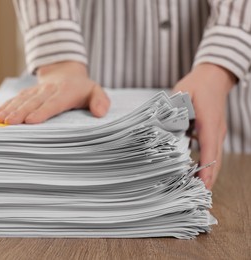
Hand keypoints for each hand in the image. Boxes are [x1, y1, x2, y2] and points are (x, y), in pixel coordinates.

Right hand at [0, 61, 109, 123]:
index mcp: (65, 92)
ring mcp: (36, 90)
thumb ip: (100, 101)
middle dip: (20, 112)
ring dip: (9, 109)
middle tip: (9, 123)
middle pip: (33, 102)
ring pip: (22, 100)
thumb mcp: (96, 91)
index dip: (42, 111)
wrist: (66, 71)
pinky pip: (15, 98)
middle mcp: (48, 90)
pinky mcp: (28, 92)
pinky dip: (5, 106)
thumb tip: (100, 113)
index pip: (53, 103)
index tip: (31, 120)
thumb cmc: (82, 88)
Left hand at [173, 63, 235, 189]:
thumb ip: (172, 112)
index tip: (202, 184)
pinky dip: (205, 166)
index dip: (205, 168)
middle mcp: (216, 131)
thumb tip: (160, 129)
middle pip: (215, 160)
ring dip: (207, 176)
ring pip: (214, 159)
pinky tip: (195, 176)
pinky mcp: (213, 134)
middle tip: (199, 198)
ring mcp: (217, 134)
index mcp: (209, 122)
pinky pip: (211, 154)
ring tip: (196, 193)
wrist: (214, 76)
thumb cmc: (196, 85)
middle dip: (208, 180)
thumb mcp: (181, 94)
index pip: (209, 149)